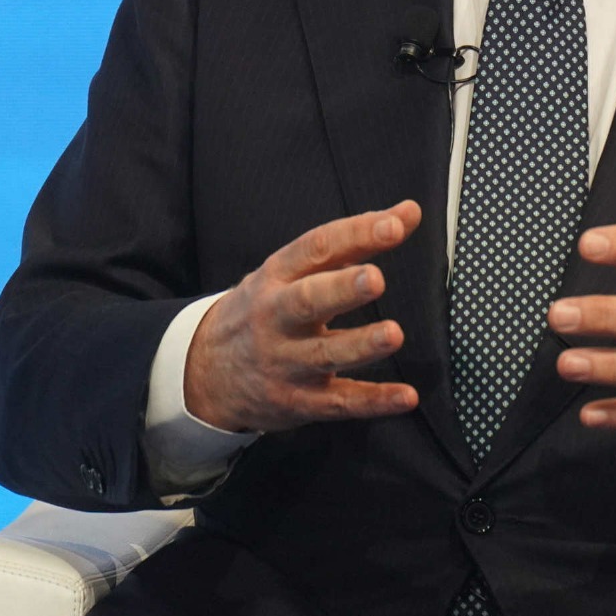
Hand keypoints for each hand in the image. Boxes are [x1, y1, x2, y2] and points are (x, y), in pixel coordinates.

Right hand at [184, 200, 422, 432]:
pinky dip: (374, 402)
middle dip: (342, 289)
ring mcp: (285, 362)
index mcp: (277, 276)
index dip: (356, 234)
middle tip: (375, 279)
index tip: (395, 224)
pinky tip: (406, 397)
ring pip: (324, 355)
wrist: (205, 372)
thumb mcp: (293, 270)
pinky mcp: (298, 402)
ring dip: (361, 345)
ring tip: (393, 334)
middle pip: (308, 301)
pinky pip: (339, 403)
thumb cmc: (264, 309)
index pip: (316, 248)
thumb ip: (353, 241)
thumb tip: (409, 212)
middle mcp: (276, 317)